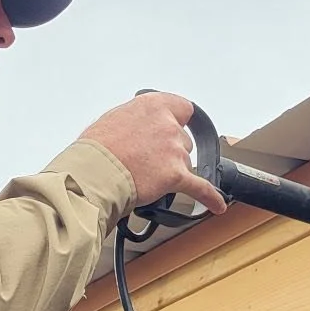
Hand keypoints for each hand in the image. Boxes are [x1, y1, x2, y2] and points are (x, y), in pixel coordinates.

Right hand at [80, 92, 226, 216]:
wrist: (92, 173)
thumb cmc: (95, 150)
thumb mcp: (113, 120)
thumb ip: (135, 121)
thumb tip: (138, 130)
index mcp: (152, 106)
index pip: (183, 108)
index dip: (179, 120)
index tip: (176, 126)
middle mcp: (168, 125)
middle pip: (183, 141)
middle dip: (169, 152)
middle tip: (146, 161)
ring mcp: (174, 150)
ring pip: (184, 164)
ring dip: (171, 172)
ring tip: (146, 178)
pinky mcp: (176, 175)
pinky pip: (201, 188)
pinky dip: (210, 198)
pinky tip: (217, 205)